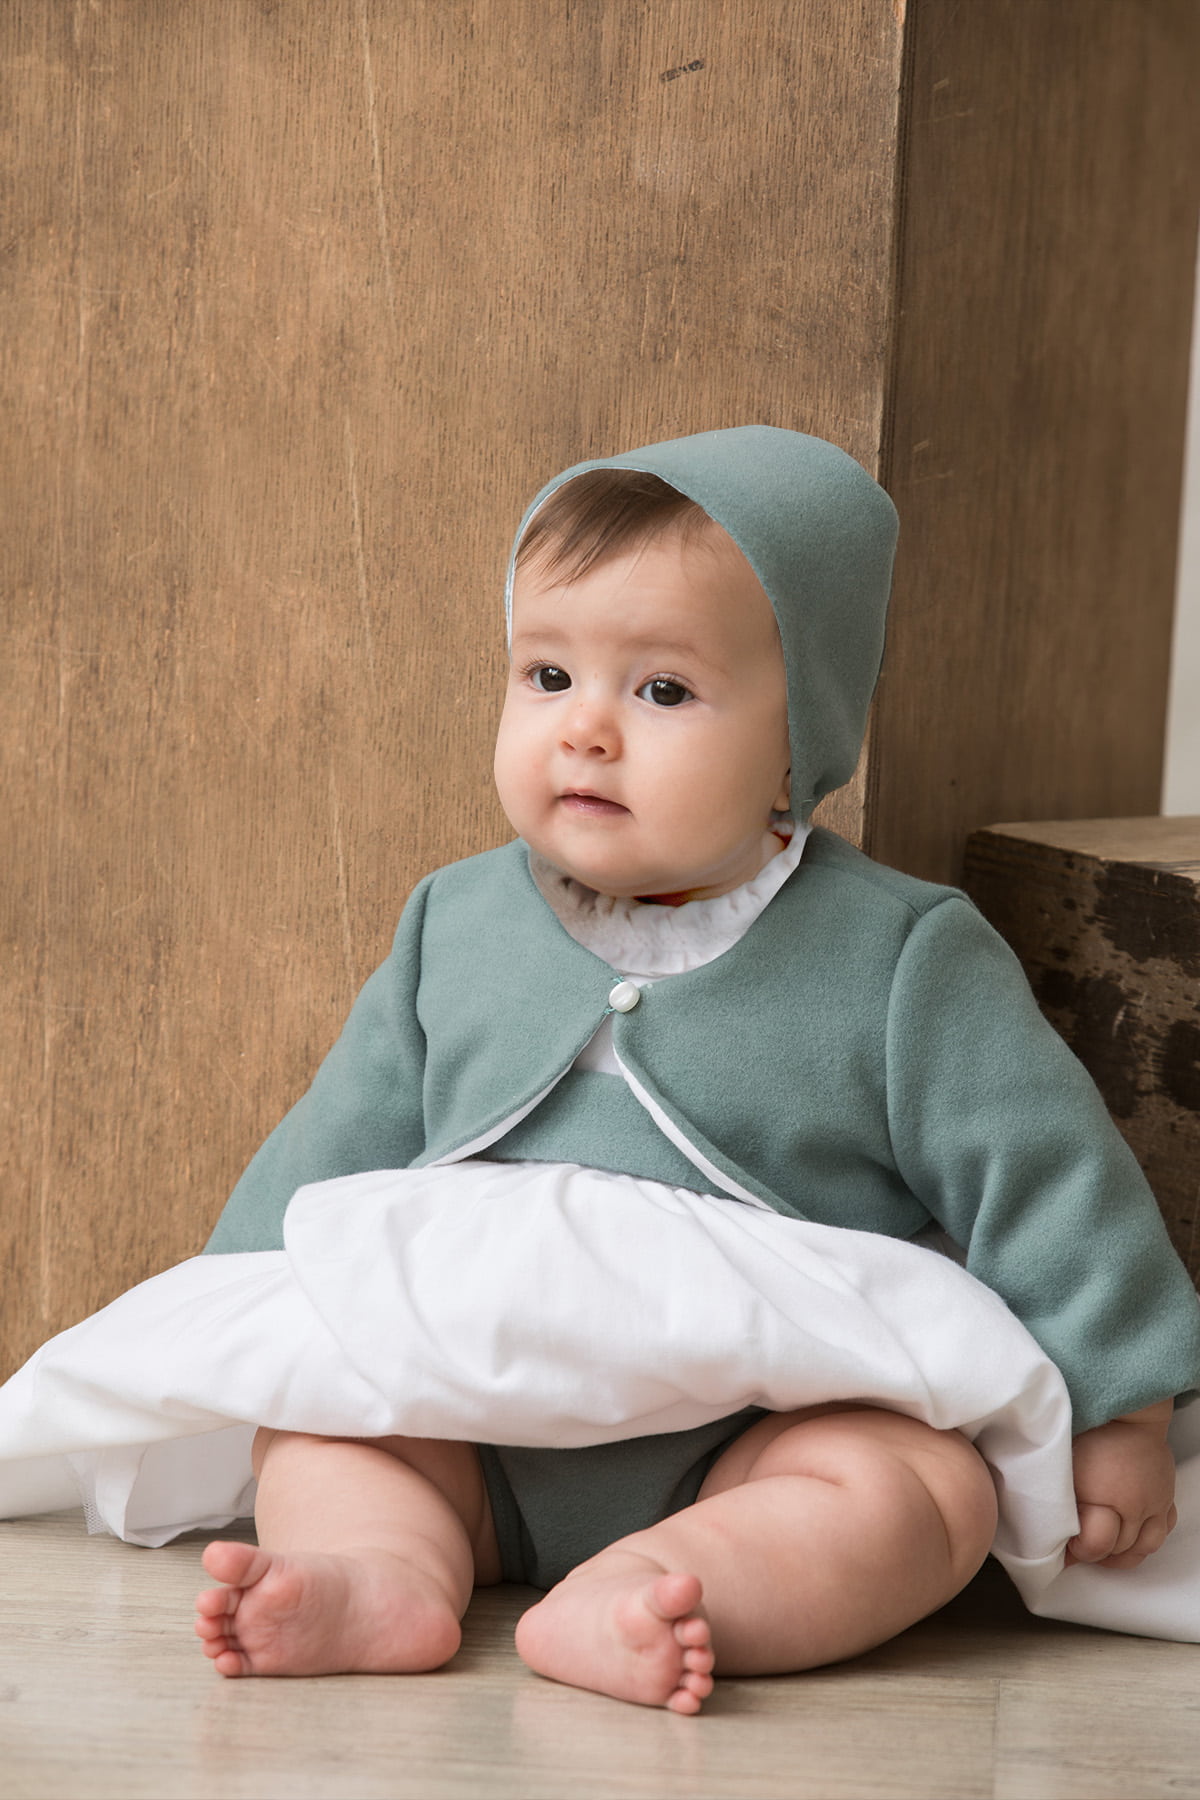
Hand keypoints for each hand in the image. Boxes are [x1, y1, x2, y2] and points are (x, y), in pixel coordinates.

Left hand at [1067, 1399, 1176, 1568]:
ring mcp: (1156, 1502)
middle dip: (1097, 1553)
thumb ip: (1052, 1500)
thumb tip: (1046, 1534)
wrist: (1124, 1410)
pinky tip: (1129, 1534)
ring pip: (1145, 1546)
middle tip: (1078, 1546)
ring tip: (1102, 1548)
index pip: (1095, 1546)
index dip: (1075, 1550)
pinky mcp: (1167, 1497)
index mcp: (1108, 1495)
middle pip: (1121, 1549)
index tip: (1062, 1545)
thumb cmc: (1087, 1431)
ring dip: (1122, 1552)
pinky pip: (1163, 1529)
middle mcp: (1138, 1503)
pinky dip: (1146, 1538)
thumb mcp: (1060, 1465)